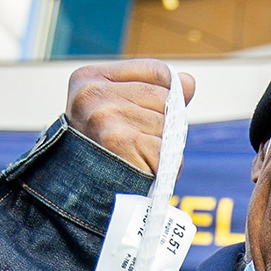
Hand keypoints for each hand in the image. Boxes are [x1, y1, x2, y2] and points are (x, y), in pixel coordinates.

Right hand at [65, 60, 195, 175]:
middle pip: (165, 97)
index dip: (165, 97)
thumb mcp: (120, 112)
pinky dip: (164, 167)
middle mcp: (93, 94)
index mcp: (90, 78)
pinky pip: (166, 150)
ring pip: (167, 124)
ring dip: (162, 149)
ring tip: (136, 160)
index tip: (143, 120)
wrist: (82, 199)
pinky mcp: (120, 141)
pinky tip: (143, 172)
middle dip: (162, 125)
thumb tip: (189, 82)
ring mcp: (105, 116)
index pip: (158, 72)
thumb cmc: (103, 156)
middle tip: (136, 146)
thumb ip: (155, 93)